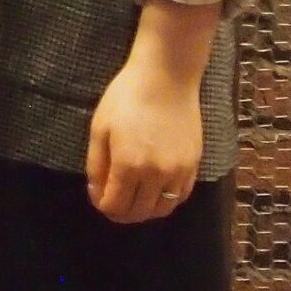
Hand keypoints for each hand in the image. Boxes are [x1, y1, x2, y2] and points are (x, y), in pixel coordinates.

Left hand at [84, 50, 204, 224]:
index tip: (98, 197)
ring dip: (145, 210)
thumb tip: (97, 194)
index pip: (115, 206)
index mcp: (129, 165)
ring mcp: (179, 171)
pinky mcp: (194, 165)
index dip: (103, 206)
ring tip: (134, 198)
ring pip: (162, 209)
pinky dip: (166, 201)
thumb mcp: (100, 128)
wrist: (166, 78)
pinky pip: (180, 196)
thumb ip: (97, 166)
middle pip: (139, 213)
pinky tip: (155, 191)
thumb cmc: (126, 97)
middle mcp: (156, 175)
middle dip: (122, 213)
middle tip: (113, 202)